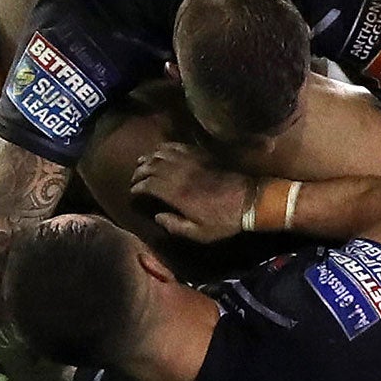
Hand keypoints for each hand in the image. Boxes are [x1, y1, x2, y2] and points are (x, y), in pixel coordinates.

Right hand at [129, 142, 249, 241]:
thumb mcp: (198, 233)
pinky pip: (178, 146)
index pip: (149, 184)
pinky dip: (166, 147)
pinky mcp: (201, 155)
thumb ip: (174, 226)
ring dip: (150, 157)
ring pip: (163, 154)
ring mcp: (191, 162)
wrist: (248, 200)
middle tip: (134, 178)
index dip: (137, 187)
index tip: (132, 193)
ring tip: (142, 163)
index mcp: (177, 194)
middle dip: (139, 171)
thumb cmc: (223, 220)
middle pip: (152, 166)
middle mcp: (181, 174)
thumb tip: (157, 217)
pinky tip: (161, 151)